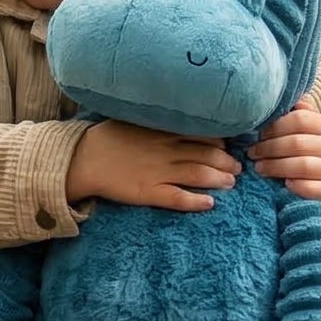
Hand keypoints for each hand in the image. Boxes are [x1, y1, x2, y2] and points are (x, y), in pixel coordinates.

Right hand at [64, 119, 237, 211]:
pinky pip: (177, 197)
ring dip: (219, 179)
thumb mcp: (134, 120)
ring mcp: (157, 172)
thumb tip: (180, 116)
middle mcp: (164, 150)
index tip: (228, 145)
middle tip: (238, 168)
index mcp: (162, 131)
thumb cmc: (107, 138)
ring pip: (198, 175)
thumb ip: (157, 119)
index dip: (220, 140)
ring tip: (231, 183)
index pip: (201, 133)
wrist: (82, 158)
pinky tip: (210, 203)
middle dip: (227, 162)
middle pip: (206, 154)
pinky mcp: (147, 192)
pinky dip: (196, 201)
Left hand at [249, 102, 320, 201]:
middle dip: (269, 148)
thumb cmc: (305, 147)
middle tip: (251, 153)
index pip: (300, 119)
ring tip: (258, 168)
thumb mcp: (302, 128)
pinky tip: (286, 185)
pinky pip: (317, 189)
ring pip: (304, 166)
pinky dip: (300, 187)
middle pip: (297, 143)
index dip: (275, 127)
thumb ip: (293, 112)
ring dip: (276, 167)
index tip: (258, 134)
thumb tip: (280, 95)